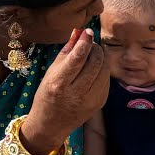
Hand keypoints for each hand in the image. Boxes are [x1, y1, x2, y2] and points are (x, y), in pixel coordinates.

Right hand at [21, 29, 108, 154]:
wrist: (52, 124)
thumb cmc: (47, 94)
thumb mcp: (50, 73)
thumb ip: (66, 52)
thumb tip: (78, 32)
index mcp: (59, 84)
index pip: (77, 58)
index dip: (85, 42)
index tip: (88, 31)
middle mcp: (76, 93)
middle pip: (95, 63)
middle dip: (95, 48)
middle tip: (91, 42)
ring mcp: (91, 100)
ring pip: (104, 70)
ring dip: (102, 57)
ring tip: (94, 52)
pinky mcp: (100, 103)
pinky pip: (106, 80)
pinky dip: (103, 69)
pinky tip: (96, 67)